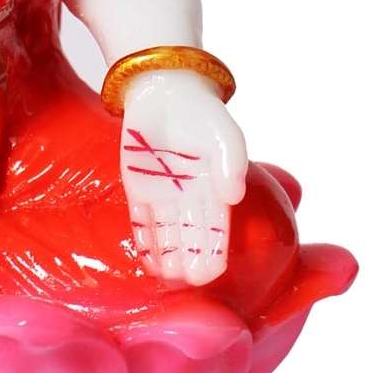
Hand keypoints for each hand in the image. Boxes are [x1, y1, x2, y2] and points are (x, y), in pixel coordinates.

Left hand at [121, 69, 247, 285]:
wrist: (164, 91)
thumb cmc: (201, 112)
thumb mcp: (223, 132)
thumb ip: (232, 161)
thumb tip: (235, 195)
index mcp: (214, 189)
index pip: (216, 227)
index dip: (214, 251)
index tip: (211, 272)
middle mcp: (190, 199)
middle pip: (191, 236)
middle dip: (191, 259)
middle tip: (189, 281)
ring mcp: (163, 197)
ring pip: (166, 234)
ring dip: (168, 255)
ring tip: (169, 277)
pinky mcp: (138, 191)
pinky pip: (140, 222)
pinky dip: (143, 241)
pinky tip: (146, 261)